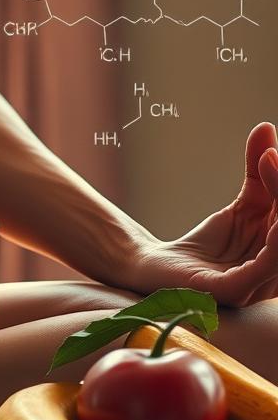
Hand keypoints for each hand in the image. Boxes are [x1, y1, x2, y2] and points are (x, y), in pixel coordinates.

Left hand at [128, 122, 277, 306]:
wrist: (154, 266)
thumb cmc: (206, 244)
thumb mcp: (241, 206)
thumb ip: (258, 173)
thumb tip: (266, 128)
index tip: (271, 155)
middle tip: (270, 159)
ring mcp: (258, 286)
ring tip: (270, 170)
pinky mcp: (233, 290)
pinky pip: (266, 267)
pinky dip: (275, 242)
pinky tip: (272, 220)